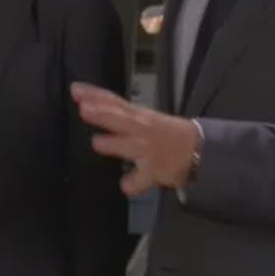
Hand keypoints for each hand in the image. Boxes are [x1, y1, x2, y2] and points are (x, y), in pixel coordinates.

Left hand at [71, 82, 200, 195]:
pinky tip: (126, 185)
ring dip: (114, 144)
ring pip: (129, 146)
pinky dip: (134, 182)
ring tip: (97, 142)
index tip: (76, 89)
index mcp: (139, 116)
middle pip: (120, 120)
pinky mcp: (155, 171)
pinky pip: (142, 179)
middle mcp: (142, 130)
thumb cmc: (168, 133)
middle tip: (84, 109)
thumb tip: (91, 104)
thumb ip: (121, 114)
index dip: (95, 96)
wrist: (198, 150)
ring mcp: (148, 151)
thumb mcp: (147, 118)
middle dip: (103, 114)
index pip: (115, 102)